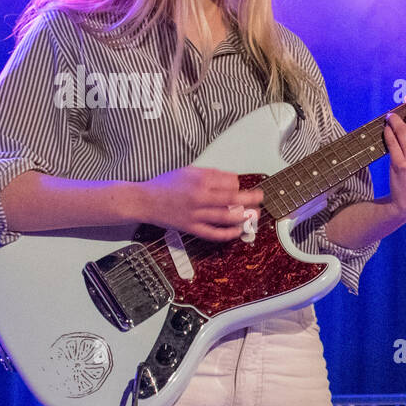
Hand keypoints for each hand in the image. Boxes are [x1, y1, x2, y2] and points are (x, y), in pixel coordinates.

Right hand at [137, 166, 262, 240]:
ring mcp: (196, 214)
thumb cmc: (166, 184)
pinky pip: (213, 233)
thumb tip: (232, 180)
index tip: (242, 185)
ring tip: (253, 214)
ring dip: (244, 217)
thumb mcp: (188, 171)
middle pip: (233, 200)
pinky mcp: (191, 227)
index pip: (229, 182)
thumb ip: (210, 175)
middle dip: (251, 199)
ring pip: (226, 217)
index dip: (238, 184)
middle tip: (261, 197)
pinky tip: (237, 232)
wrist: (144, 201)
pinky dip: (227, 234)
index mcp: (199, 180)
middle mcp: (199, 197)